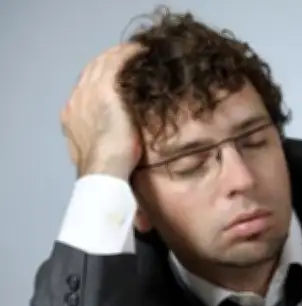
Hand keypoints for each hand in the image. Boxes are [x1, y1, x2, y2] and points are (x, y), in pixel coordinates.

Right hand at [60, 44, 144, 178]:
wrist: (104, 170)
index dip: (98, 79)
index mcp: (72, 116)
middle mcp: (76, 100)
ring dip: (118, 54)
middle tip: (126, 55)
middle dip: (107, 61)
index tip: (114, 75)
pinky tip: (140, 50)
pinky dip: (127, 53)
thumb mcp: (99, 152)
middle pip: (91, 71)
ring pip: (102, 63)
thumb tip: (112, 142)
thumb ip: (102, 140)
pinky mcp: (105, 90)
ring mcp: (88, 93)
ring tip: (135, 49)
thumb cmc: (107, 170)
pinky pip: (116, 62)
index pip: (84, 89)